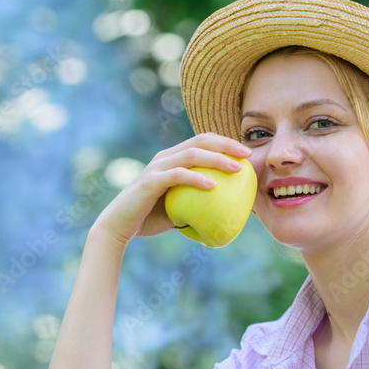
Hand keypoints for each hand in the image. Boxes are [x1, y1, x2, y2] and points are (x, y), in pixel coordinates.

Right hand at [91, 133, 251, 247]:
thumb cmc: (152, 219)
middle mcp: (165, 157)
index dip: (225, 142)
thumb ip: (199, 203)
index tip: (247, 153)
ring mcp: (157, 167)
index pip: (202, 141)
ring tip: (236, 168)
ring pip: (191, 154)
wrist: (120, 226)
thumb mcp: (181, 208)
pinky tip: (213, 186)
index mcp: (173, 159)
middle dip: (226, 144)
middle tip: (247, 154)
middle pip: (200, 141)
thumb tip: (230, 211)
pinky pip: (178, 176)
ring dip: (216, 159)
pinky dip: (196, 179)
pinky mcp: (150, 182)